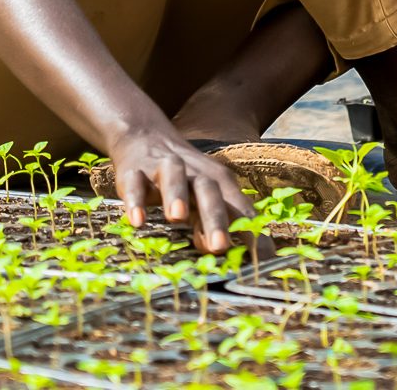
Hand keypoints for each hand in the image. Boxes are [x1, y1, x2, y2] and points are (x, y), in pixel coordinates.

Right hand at [106, 122, 253, 252]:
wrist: (145, 136)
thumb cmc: (184, 178)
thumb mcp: (204, 197)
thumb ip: (214, 224)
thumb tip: (227, 255)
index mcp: (219, 183)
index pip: (240, 210)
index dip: (251, 234)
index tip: (261, 261)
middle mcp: (196, 173)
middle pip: (210, 192)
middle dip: (215, 219)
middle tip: (220, 246)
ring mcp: (165, 169)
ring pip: (175, 178)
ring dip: (177, 196)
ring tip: (176, 218)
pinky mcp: (135, 171)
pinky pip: (135, 184)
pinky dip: (136, 200)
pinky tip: (137, 221)